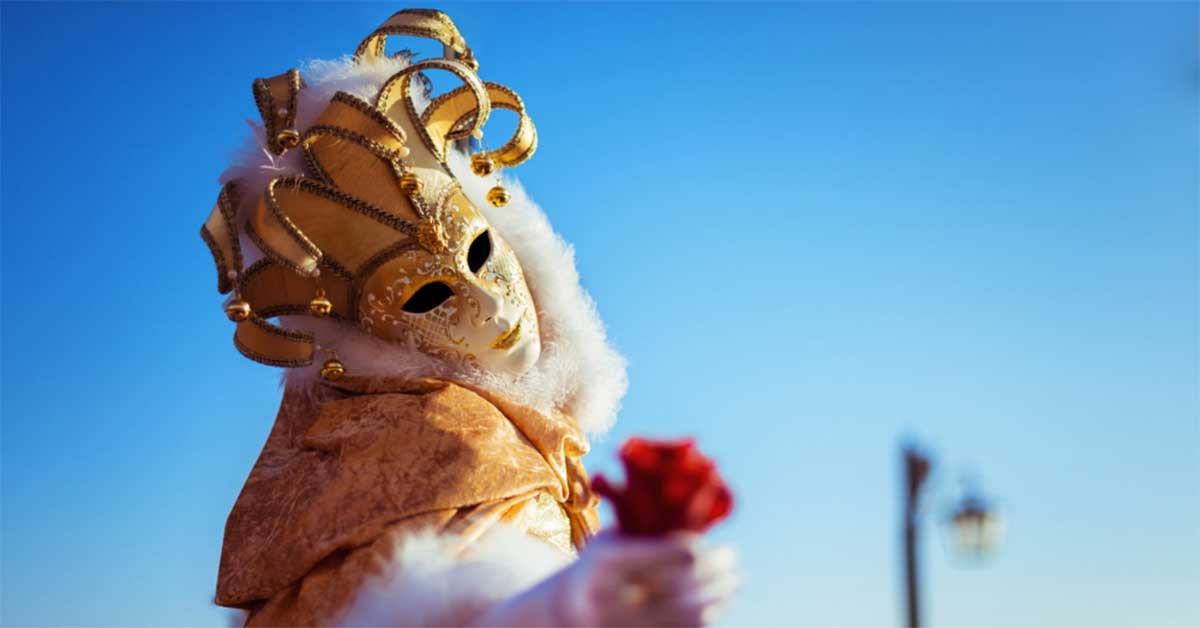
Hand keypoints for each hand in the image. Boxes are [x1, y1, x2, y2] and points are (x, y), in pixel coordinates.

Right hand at [473, 530, 738, 626]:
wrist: (569, 612)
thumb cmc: (598, 566)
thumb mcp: (611, 541)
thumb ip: (648, 532)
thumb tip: (702, 512)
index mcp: (605, 565)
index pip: (662, 556)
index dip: (689, 549)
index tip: (701, 544)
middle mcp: (613, 602)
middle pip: (683, 586)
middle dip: (714, 570)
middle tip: (732, 555)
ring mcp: (626, 627)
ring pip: (690, 613)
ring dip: (719, 593)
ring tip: (734, 577)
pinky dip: (709, 614)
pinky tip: (720, 599)